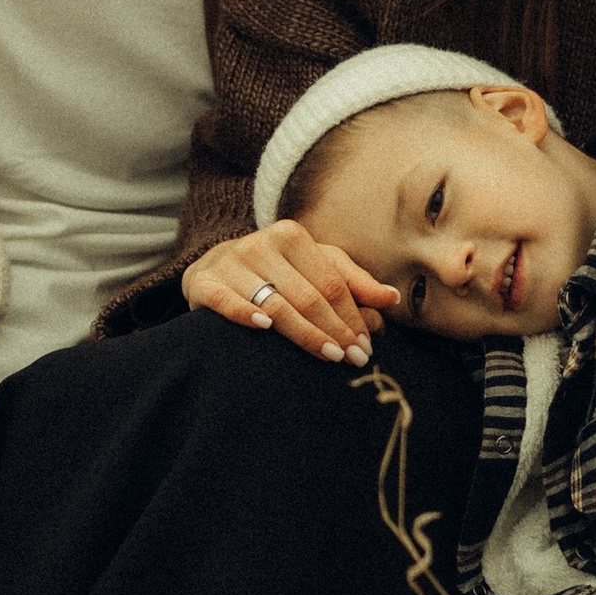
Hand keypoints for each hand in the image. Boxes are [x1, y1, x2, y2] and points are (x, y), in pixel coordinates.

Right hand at [183, 224, 398, 364]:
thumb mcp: (313, 266)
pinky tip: (265, 329)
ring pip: (275, 304)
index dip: (352, 315)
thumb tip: (391, 298)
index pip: (330, 282)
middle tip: (354, 358)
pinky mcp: (203, 282)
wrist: (213, 266)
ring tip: (330, 356)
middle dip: (335, 330)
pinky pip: (227, 301)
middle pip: (307, 296)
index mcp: (291, 236)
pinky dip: (246, 314)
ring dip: (305, 333)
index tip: (366, 344)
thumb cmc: (274, 269)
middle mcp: (260, 244)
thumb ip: (352, 281)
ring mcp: (230, 262)